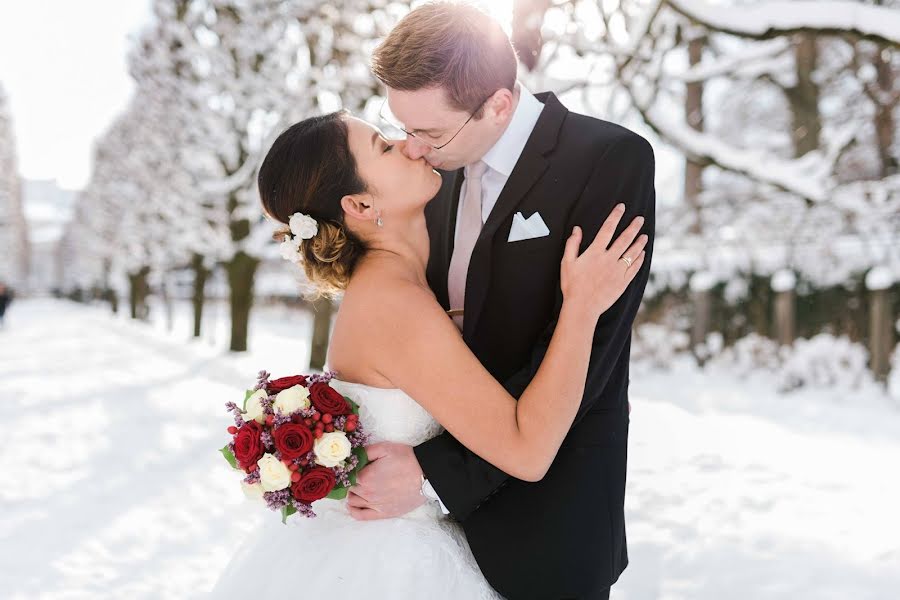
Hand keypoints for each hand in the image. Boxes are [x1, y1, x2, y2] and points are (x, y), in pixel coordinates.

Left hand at [347, 442, 426, 519]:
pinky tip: (352, 504)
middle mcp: (367, 493)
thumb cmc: (406, 459)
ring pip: (352, 501)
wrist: (426, 475)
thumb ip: (365, 451)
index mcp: (365, 477)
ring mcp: (375, 505)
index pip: (346, 475)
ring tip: (358, 486)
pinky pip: (361, 516)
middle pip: (349, 488)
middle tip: (356, 473)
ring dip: (352, 493)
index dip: (348, 469)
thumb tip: (351, 455)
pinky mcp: (383, 513)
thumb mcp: (384, 448)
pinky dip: (353, 510)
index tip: (351, 465)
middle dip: (350, 480)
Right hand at [560, 203, 646, 320]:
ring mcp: (618, 271)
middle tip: (640, 219)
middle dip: (633, 227)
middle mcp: (609, 259)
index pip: (607, 229)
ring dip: (640, 243)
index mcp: (595, 252)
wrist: (582, 307)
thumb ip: (572, 244)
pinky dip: (639, 260)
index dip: (615, 216)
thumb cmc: (572, 285)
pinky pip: (634, 268)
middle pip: (624, 239)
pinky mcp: (623, 282)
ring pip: (632, 253)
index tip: (621, 208)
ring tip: (644, 236)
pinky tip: (642, 254)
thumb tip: (577, 230)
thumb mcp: (567, 263)